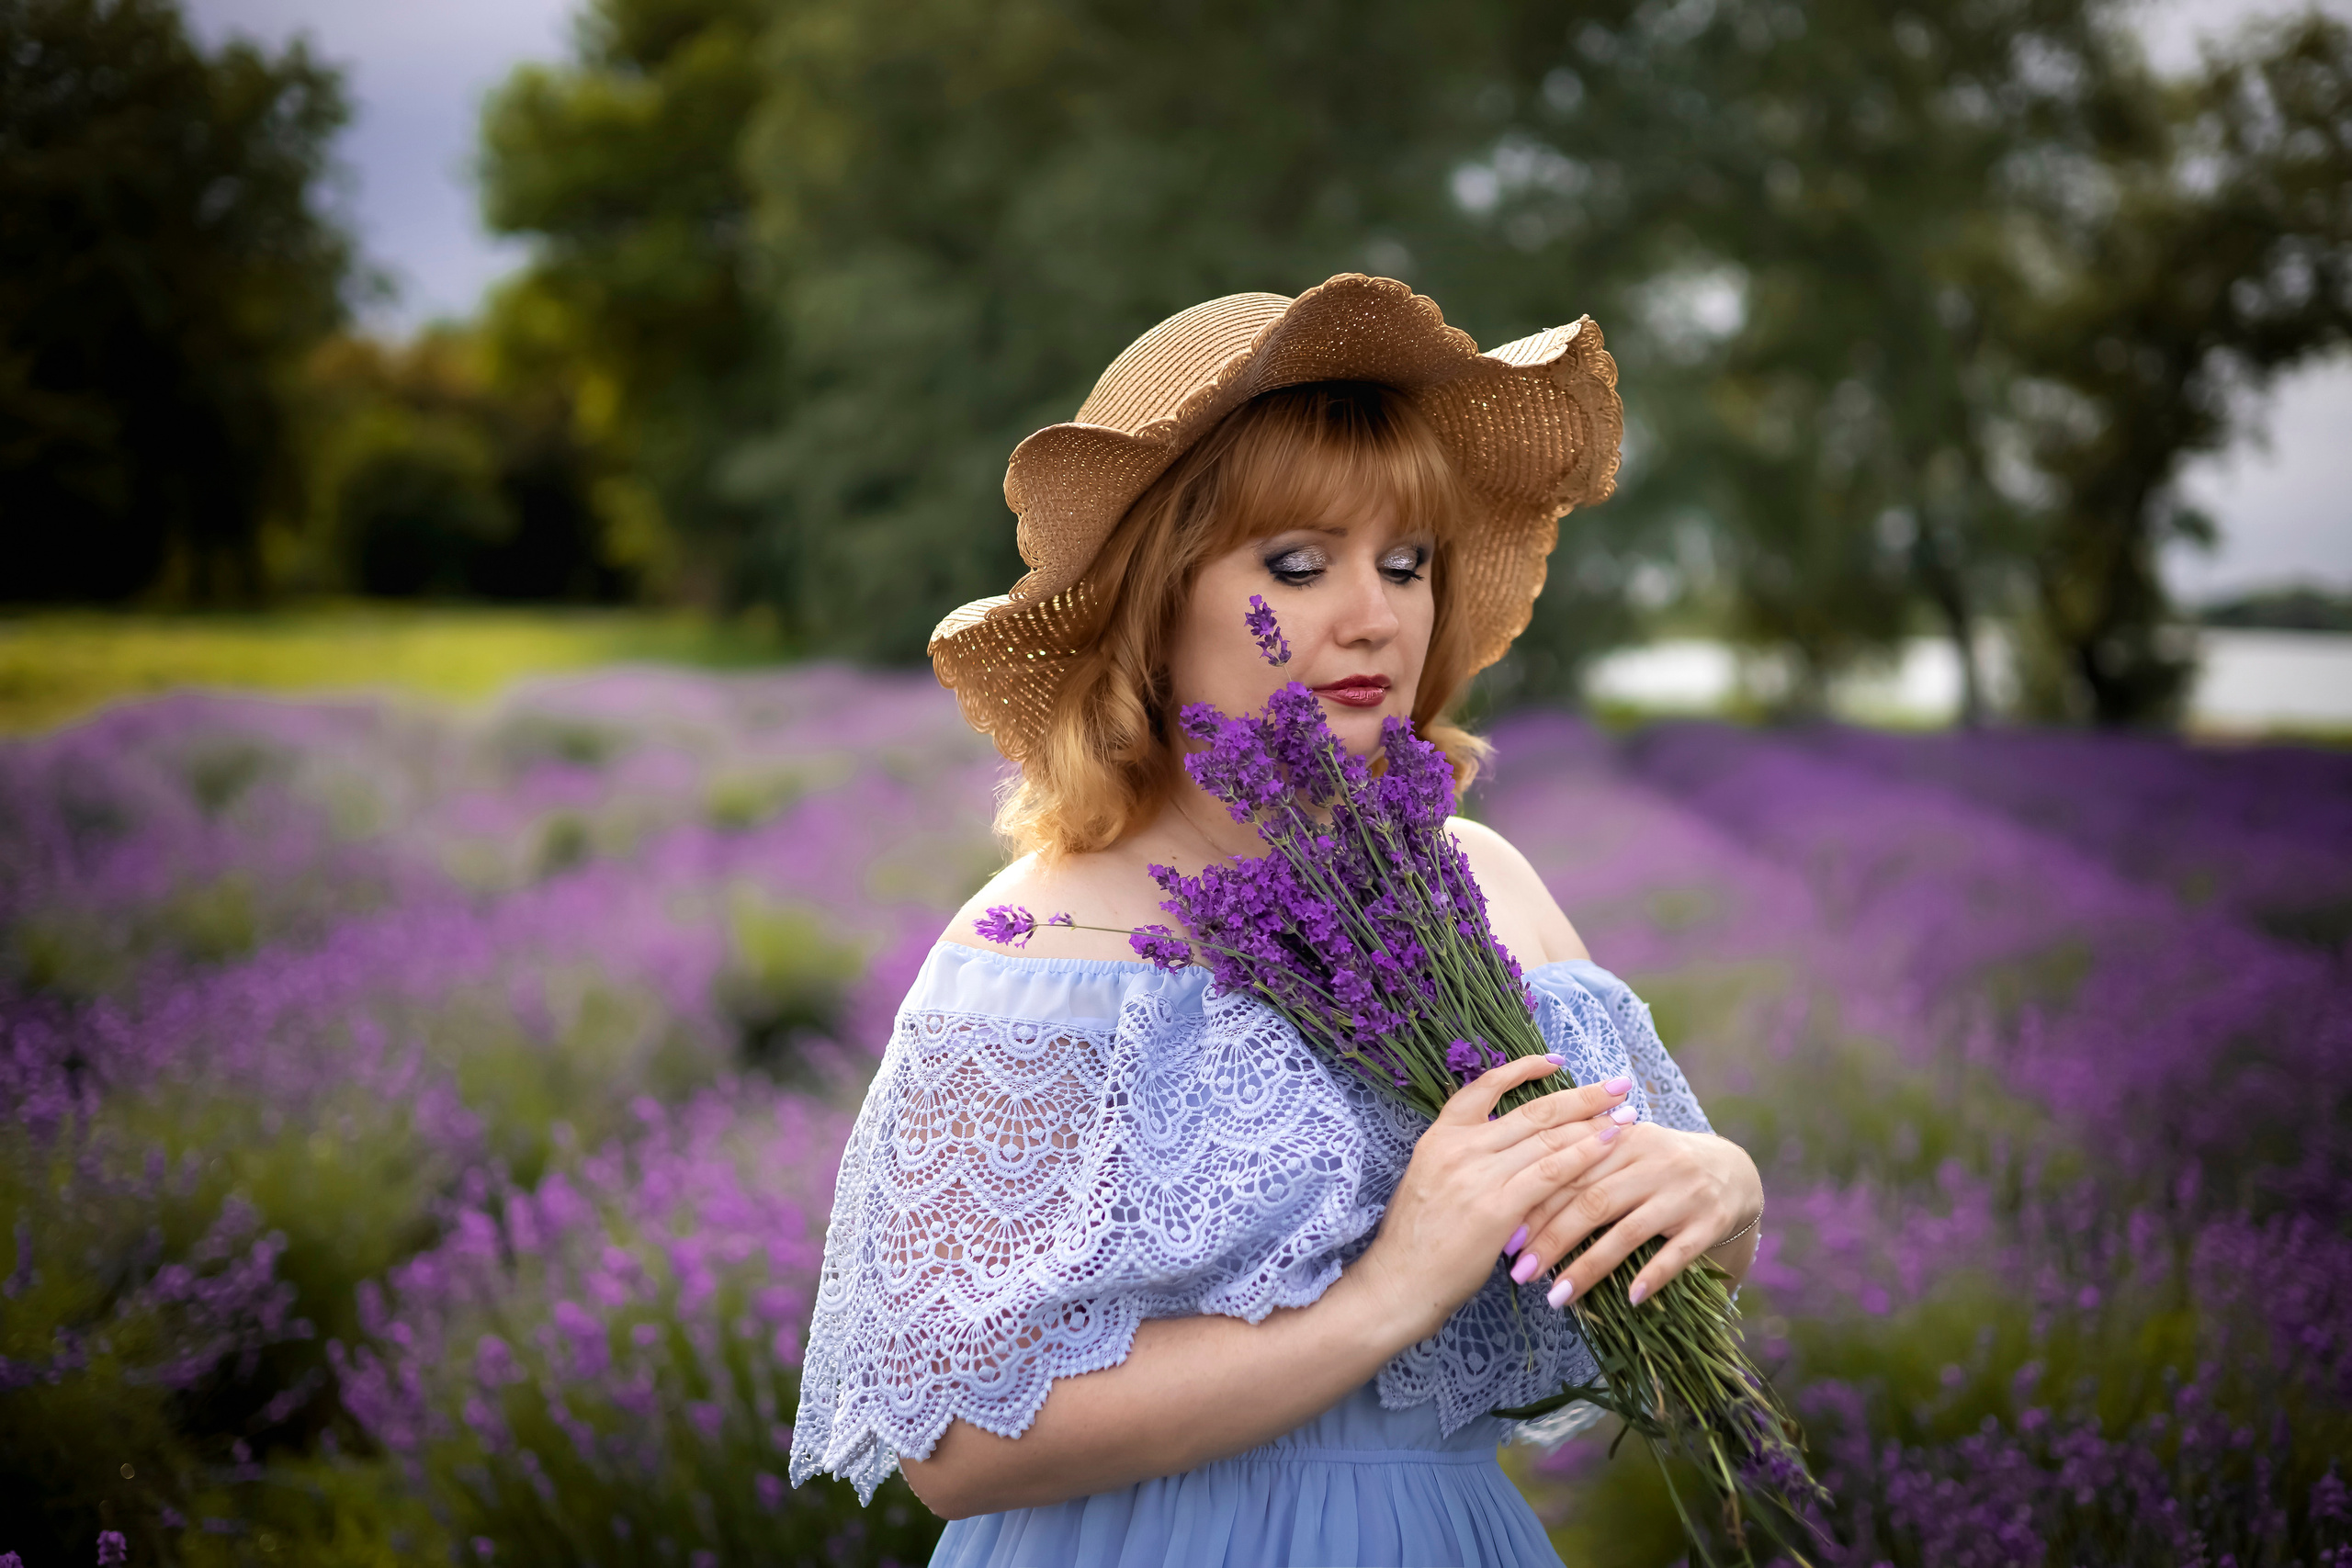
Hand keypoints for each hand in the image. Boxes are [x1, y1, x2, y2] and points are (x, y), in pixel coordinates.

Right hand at [1348, 1056, 1631, 1344]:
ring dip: (1593, 1123)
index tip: (1558, 1062)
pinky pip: (1550, 1173)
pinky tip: (1608, 1146)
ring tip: (1627, 1114)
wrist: (1398, 1283)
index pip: (1486, 1087)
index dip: (1525, 1069)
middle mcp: (1459, 1147)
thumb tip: (1503, 1149)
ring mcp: (1477, 1175)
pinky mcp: (1496, 1207)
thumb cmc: (1415, 1242)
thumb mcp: (1430, 1182)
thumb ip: (1464, 1160)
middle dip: (1581, 1096)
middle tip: (1617, 1084)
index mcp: (1440, 1136)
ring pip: (1547, 1138)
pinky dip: (1584, 1155)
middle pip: (1532, 1111)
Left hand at [1511, 1122, 1761, 1310]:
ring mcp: (1682, 1193)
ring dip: (1588, 1268)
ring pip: (1627, 1232)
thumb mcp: (1623, 1147)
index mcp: (1622, 1138)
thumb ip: (1578, 1159)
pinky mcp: (1709, 1222)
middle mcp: (1652, 1161)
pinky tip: (1629, 1299)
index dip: (1534, 1206)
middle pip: (1591, 1202)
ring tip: (1556, 1298)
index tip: (1504, 1238)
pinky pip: (1677, 1253)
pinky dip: (1653, 1275)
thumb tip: (1512, 1195)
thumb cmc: (1657, 1164)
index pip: (1568, 1173)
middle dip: (1551, 1240)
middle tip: (1519, 1274)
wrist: (1733, 1170)